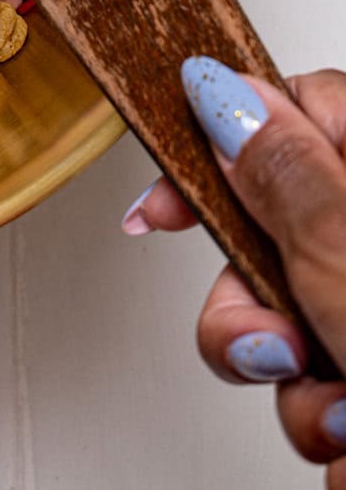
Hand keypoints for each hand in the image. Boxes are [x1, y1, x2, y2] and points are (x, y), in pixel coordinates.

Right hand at [125, 57, 345, 489]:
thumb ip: (289, 178)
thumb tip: (223, 93)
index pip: (298, 109)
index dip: (219, 150)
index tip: (162, 210)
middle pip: (284, 232)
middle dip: (257, 310)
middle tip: (281, 349)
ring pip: (304, 329)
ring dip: (306, 396)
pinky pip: (339, 395)